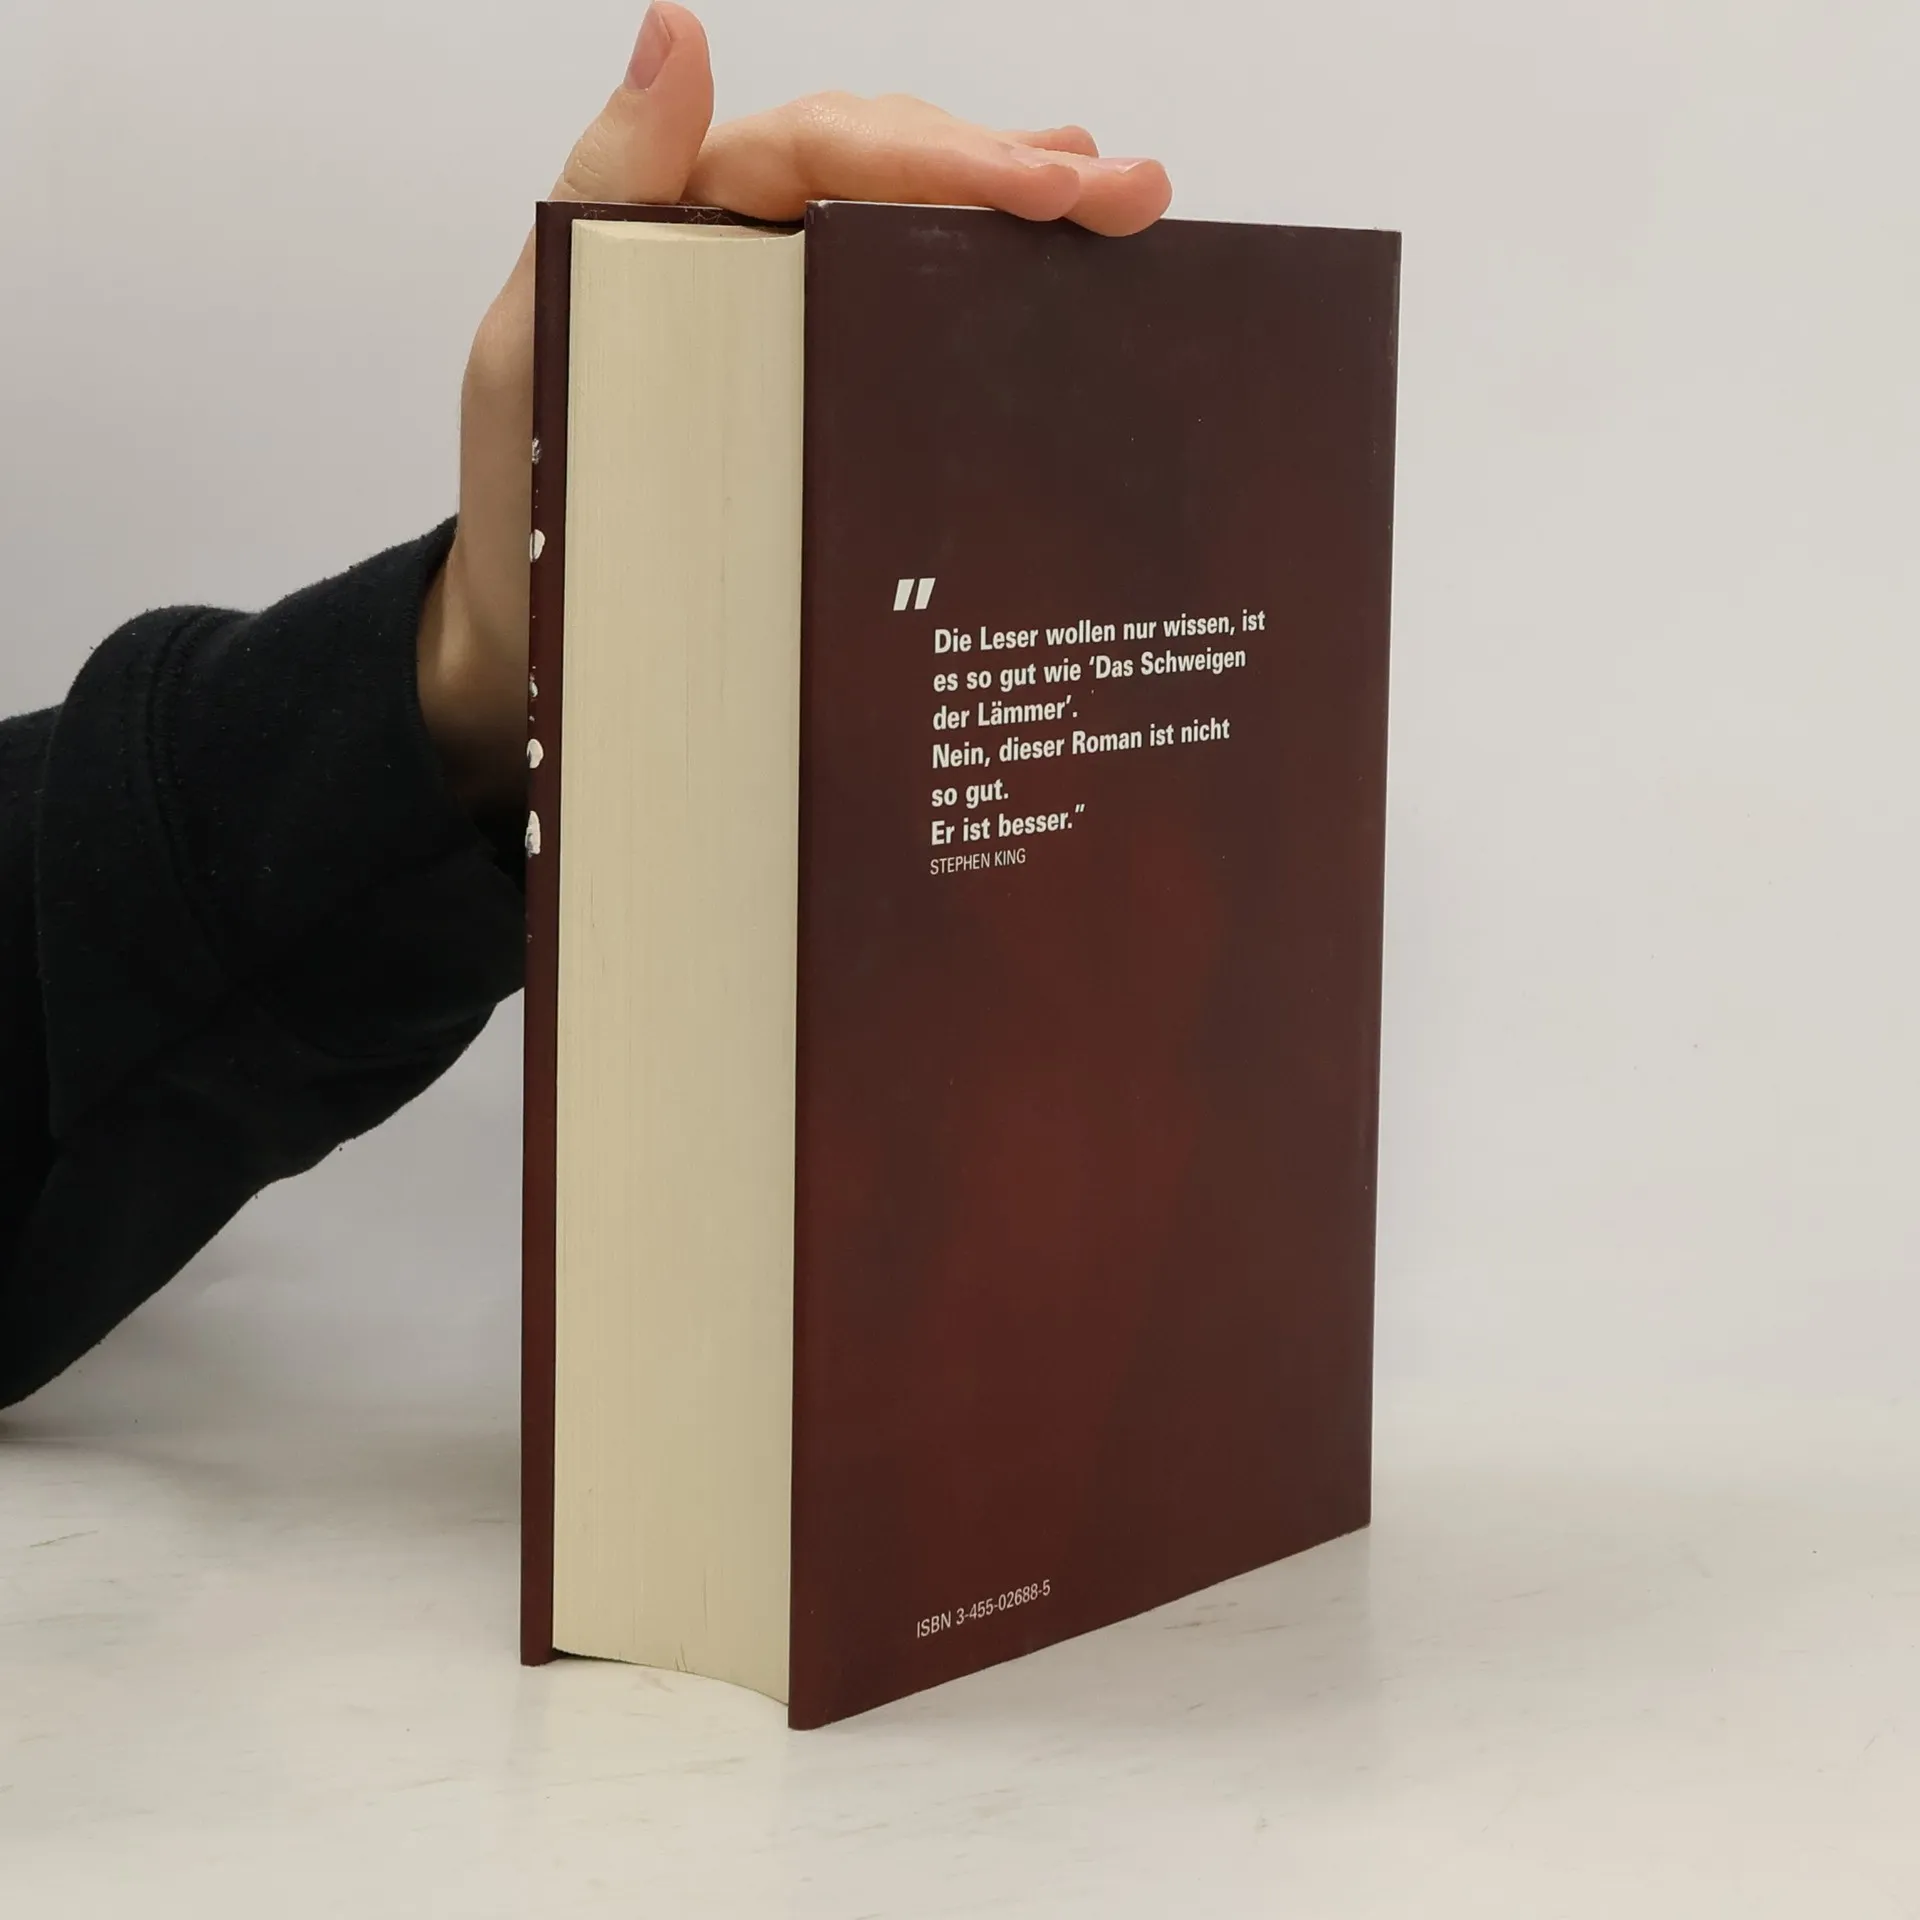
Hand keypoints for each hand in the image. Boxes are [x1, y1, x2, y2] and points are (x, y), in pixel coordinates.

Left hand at [418, 2, 1171, 814]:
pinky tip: (1065, 282)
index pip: (827, 151)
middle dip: (1016, 170)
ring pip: (917, 234)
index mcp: (686, 223)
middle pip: (893, 173)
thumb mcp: (536, 344)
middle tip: (1133, 193)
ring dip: (1027, 214)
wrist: (536, 637)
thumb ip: (602, 194)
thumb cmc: (529, 505)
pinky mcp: (821, 399)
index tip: (1045, 186)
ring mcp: (792, 325)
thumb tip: (673, 32)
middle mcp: (748, 255)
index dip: (940, 156)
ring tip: (1130, 208)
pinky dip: (991, 294)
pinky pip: (911, 324)